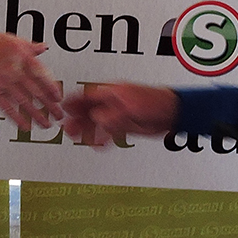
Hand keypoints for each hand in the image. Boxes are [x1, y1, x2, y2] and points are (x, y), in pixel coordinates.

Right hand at [0, 31, 63, 131]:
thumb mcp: (10, 40)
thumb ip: (29, 47)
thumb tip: (43, 48)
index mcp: (21, 56)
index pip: (43, 75)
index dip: (52, 89)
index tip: (58, 98)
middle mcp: (14, 70)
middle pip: (37, 91)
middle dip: (50, 106)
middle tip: (58, 115)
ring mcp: (3, 82)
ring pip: (25, 102)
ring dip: (37, 115)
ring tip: (46, 124)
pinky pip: (8, 108)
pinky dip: (18, 119)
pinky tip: (25, 126)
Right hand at [62, 83, 177, 146]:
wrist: (173, 112)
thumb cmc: (155, 103)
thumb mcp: (130, 109)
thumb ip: (112, 115)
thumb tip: (96, 119)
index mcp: (113, 92)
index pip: (88, 96)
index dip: (75, 102)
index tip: (64, 108)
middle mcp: (114, 102)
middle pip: (89, 110)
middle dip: (77, 119)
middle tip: (67, 128)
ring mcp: (119, 114)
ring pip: (97, 122)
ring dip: (86, 129)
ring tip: (76, 137)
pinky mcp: (125, 125)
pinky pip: (109, 131)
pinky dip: (102, 138)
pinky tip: (98, 145)